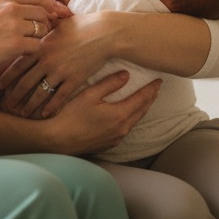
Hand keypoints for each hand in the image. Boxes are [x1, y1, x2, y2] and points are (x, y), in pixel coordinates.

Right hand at [0, 0, 68, 78]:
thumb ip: (12, 5)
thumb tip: (37, 9)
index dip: (51, 5)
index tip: (58, 14)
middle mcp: (11, 8)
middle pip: (43, 13)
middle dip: (45, 24)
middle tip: (39, 34)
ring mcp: (14, 25)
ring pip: (42, 30)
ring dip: (39, 38)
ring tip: (26, 44)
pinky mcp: (15, 43)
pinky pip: (37, 46)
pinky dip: (32, 51)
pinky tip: (22, 53)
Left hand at [0, 8, 120, 117]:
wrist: (102, 33)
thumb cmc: (81, 25)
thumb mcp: (58, 25)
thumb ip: (44, 31)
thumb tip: (35, 29)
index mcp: (40, 46)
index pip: (18, 65)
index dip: (7, 77)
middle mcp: (47, 61)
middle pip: (25, 82)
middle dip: (14, 95)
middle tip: (6, 104)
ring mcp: (60, 72)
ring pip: (40, 93)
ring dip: (29, 105)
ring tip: (22, 113)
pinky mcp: (74, 80)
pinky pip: (59, 97)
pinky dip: (50, 107)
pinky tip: (44, 114)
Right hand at [41, 72, 160, 154]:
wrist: (59, 140)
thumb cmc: (72, 115)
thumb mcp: (89, 94)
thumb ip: (109, 84)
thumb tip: (126, 75)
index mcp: (120, 114)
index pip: (141, 98)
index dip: (151, 88)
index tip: (159, 80)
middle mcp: (122, 128)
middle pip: (142, 111)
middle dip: (150, 98)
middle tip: (156, 88)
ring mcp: (117, 138)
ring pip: (135, 121)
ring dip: (142, 109)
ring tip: (146, 100)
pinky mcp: (110, 143)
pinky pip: (126, 128)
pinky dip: (132, 118)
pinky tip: (128, 115)